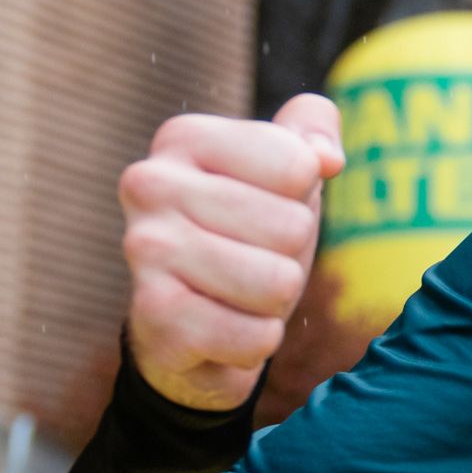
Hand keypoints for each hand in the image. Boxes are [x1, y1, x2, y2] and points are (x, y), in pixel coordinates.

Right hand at [121, 95, 346, 410]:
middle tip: (250, 260)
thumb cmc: (245, 236)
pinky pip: (258, 336)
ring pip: (278, 283)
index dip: (301, 199)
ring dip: (273, 302)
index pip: (299, 166)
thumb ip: (313, 131)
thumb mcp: (284, 173)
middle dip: (288, 256)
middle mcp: (151, 184)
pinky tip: (222, 332)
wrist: (186, 327)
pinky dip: (256, 342)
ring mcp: (144, 248)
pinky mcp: (153, 314)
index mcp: (183, 138)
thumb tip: (327, 159)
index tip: (263, 209)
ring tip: (237, 295)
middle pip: (291, 228)